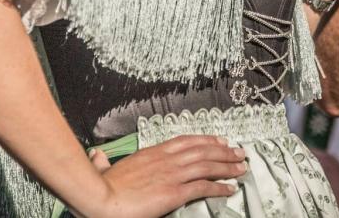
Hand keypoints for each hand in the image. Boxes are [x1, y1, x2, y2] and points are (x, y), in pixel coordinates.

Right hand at [82, 135, 245, 217]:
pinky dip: (219, 187)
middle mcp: (166, 160)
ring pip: (207, 165)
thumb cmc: (102, 188)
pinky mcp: (175, 192)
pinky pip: (203, 187)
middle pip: (202, 150)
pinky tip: (230, 188)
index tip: (218, 140)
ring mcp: (172, 175)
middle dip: (223, 151)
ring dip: (227, 166)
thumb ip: (103, 162)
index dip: (205, 140)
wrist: (102, 199)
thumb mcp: (104, 169)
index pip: (185, 141)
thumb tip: (97, 156)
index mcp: (152, 153)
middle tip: (238, 152)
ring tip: (241, 167)